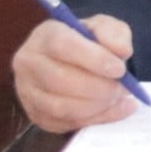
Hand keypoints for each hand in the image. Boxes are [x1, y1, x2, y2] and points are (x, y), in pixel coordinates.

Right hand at [12, 14, 139, 132]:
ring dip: (96, 106)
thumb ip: (114, 34)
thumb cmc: (90, 42)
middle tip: (123, 89)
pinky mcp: (36, 115)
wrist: (76, 62)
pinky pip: (64, 123)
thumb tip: (122, 51)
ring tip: (119, 98)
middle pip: (59, 80)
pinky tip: (115, 109)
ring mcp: (28, 91)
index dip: (92, 59)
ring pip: (60, 106)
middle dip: (97, 88)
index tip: (119, 69)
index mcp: (44, 34)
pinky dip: (94, 119)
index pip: (61, 45)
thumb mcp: (106, 28)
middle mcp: (28, 62)